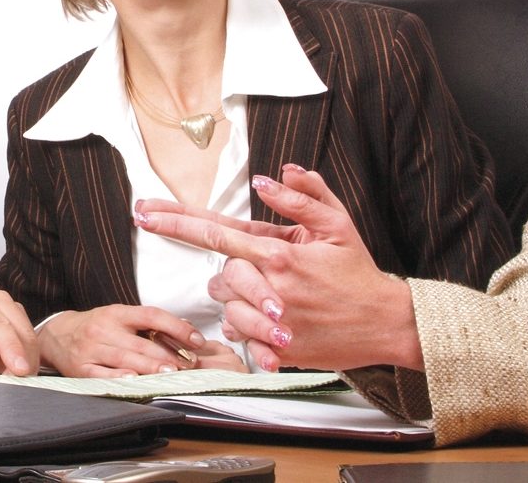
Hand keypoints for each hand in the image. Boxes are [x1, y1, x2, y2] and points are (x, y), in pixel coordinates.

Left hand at [0, 291, 36, 376]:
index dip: (11, 348)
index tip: (20, 371)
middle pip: (21, 331)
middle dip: (24, 360)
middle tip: (15, 387)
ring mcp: (11, 312)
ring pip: (31, 338)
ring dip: (28, 362)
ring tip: (13, 382)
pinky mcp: (19, 325)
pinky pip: (32, 345)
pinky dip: (29, 362)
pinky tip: (17, 375)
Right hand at [38, 304, 209, 377]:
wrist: (55, 336)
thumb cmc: (95, 327)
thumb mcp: (118, 316)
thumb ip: (147, 322)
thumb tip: (185, 328)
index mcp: (116, 313)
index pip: (151, 315)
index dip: (176, 327)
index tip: (197, 339)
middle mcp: (103, 330)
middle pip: (141, 343)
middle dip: (169, 355)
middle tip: (190, 365)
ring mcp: (91, 351)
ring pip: (125, 359)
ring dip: (151, 368)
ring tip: (172, 374)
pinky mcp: (81, 370)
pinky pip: (103, 376)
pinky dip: (120, 379)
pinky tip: (135, 382)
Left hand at [135, 166, 422, 372]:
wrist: (385, 323)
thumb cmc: (358, 272)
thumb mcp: (337, 225)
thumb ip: (303, 197)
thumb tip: (270, 176)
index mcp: (280, 254)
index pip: (215, 233)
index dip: (175, 221)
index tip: (142, 213)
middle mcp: (271, 289)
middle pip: (219, 275)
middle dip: (230, 272)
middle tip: (257, 272)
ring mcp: (272, 323)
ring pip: (226, 307)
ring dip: (239, 300)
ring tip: (269, 297)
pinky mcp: (276, 351)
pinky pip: (238, 336)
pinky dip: (246, 327)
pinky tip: (267, 320)